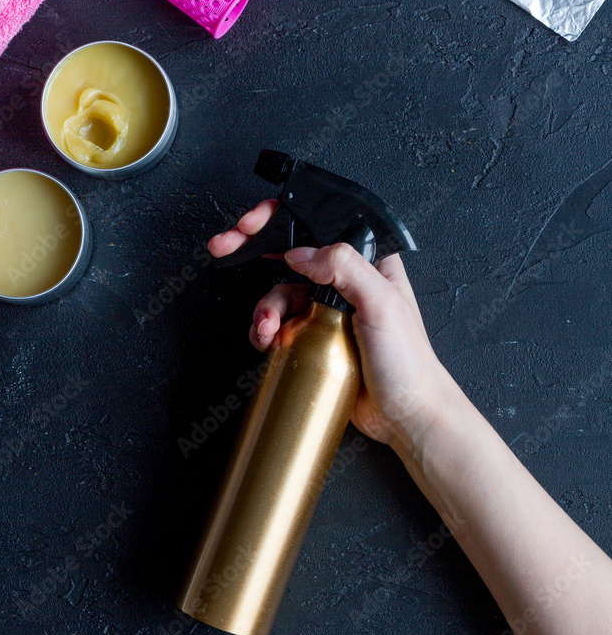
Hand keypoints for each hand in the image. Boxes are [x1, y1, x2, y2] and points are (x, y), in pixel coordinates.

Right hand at [209, 199, 457, 452]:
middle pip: (292, 252)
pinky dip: (265, 329)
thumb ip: (345, 268)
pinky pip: (280, 324)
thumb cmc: (408, 361)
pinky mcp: (314, 337)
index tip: (251, 223)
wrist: (405, 416)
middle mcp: (347, 279)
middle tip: (224, 246)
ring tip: (266, 330)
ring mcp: (328, 309)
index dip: (282, 218)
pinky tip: (267, 342)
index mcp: (368, 260)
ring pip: (280, 292)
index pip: (321, 224)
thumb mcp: (383, 304)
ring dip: (264, 307)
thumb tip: (300, 253)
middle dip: (254, 248)